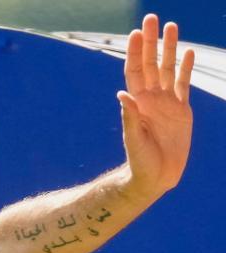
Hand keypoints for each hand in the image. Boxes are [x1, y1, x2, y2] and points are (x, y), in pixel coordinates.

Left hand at [118, 14, 194, 198]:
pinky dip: (185, 68)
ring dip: (169, 48)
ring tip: (172, 26)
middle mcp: (150, 98)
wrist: (155, 176)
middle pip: (150, 63)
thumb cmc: (139, 161)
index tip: (135, 33)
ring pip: (167, 68)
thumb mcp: (134, 139)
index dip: (134, 51)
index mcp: (137, 102)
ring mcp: (166, 102)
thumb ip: (130, 117)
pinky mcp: (181, 110)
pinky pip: (183, 84)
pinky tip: (186, 53)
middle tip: (152, 18)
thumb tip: (123, 94)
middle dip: (151, 41)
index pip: (134, 70)